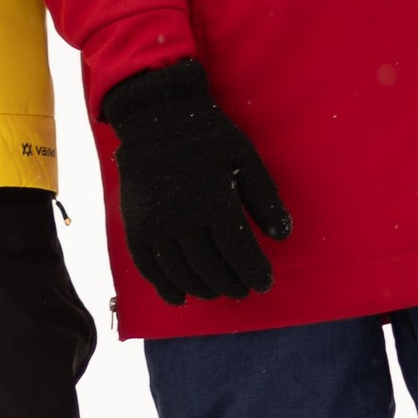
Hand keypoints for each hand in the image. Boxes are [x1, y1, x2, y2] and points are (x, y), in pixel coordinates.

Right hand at [97, 57, 291, 304]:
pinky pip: (149, 268)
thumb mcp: (246, 159)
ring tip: (219, 291)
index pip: (238, 251)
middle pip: (211, 268)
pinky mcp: (135, 227)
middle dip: (232, 284)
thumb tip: (282, 237)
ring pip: (182, 272)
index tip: (265, 283)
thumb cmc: (209, 139)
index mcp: (214, 199)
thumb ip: (265, 199)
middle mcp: (182, 217)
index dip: (254, 272)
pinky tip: (182, 297)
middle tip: (245, 289)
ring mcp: (155, 225)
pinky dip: (166, 287)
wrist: (156, 120)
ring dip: (204, 288)